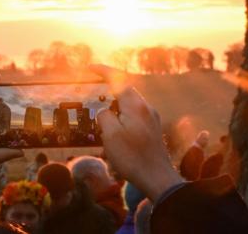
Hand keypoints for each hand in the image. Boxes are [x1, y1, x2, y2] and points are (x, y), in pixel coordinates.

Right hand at [91, 65, 182, 202]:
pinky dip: (122, 113)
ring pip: (130, 102)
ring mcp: (151, 118)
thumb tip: (104, 110)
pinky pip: (135, 114)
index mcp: (136, 106)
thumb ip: (104, 116)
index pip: (118, 79)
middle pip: (126, 89)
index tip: (90, 68)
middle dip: (109, 86)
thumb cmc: (133, 157)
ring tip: (102, 113)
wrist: (157, 178)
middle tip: (93, 90)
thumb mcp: (110, 136)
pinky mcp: (152, 129)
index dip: (103, 70)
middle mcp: (146, 108)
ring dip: (115, 102)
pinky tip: (116, 127)